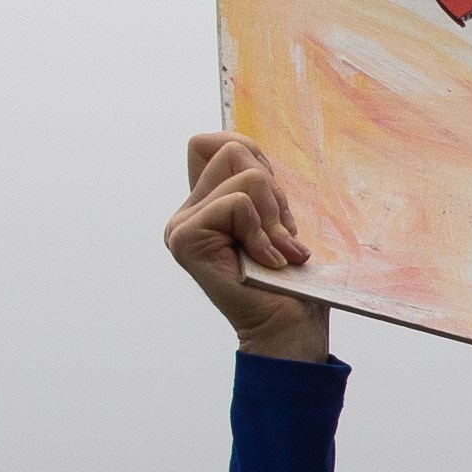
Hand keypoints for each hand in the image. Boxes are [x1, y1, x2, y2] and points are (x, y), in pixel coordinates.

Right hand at [165, 133, 326, 360]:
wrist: (287, 328)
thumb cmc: (290, 282)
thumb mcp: (277, 221)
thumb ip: (256, 185)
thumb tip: (242, 145)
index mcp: (204, 205)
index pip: (217, 143)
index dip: (254, 158)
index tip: (274, 207)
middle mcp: (186, 213)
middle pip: (233, 149)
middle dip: (274, 192)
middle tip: (279, 237)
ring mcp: (181, 225)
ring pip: (245, 177)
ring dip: (274, 217)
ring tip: (275, 253)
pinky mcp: (185, 237)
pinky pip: (238, 203)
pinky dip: (262, 232)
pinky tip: (266, 263)